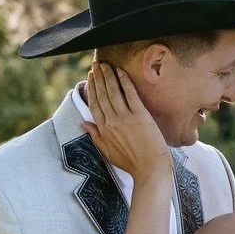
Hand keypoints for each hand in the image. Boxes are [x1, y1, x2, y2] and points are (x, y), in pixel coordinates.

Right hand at [85, 63, 170, 183]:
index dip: (91, 88)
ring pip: (113, 91)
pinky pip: (130, 93)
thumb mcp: (107, 152)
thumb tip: (84, 123)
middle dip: (98, 77)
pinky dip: (124, 81)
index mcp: (103, 129)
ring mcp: (125, 117)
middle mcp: (111, 121)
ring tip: (105, 64)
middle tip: (96, 64)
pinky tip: (120, 71)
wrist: (150, 169)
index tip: (90, 77)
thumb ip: (95, 137)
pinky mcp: (140, 115)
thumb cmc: (131, 163)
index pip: (94, 104)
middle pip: (102, 94)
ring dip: (108, 75)